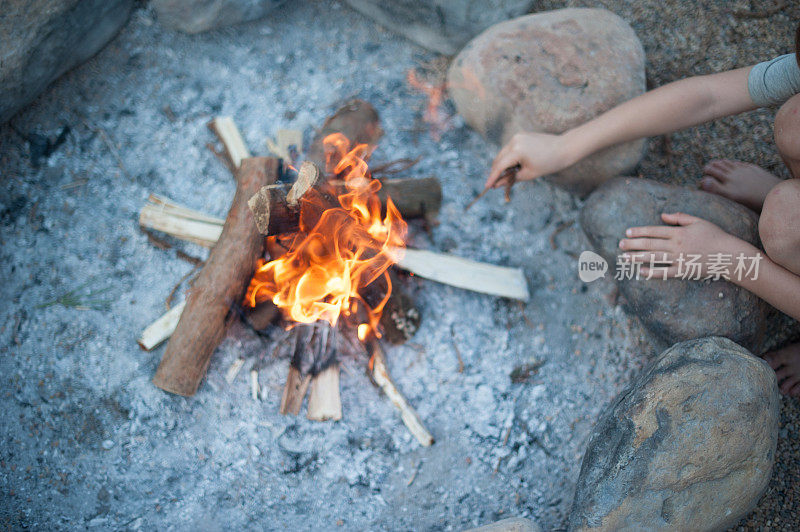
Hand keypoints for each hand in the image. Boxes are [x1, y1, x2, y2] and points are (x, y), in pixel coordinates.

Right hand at [485, 132, 572, 189]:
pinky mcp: (520, 135)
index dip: (492, 177)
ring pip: (503, 154)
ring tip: (509, 175)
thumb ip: (510, 179)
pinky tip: (515, 166)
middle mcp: (514, 140)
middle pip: (499, 159)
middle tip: (496, 184)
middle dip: (496, 171)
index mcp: (517, 150)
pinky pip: (510, 149)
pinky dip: (509, 158)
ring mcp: (517, 136)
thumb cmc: (549, 163)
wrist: (564, 148)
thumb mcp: (529, 174)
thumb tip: (496, 185)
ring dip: (503, 165)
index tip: (487, 187)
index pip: (499, 166)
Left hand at [618, 212, 755, 278]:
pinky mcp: (683, 271)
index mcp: (679, 232)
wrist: (729, 255)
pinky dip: (652, 272)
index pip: (654, 231)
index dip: (639, 231)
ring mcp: (679, 259)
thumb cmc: (715, 236)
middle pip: (650, 244)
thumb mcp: (699, 221)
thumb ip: (680, 217)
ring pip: (653, 258)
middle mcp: (676, 245)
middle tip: (620, 245)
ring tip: (624, 258)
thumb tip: (663, 215)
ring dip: (637, 257)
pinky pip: (665, 273)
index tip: (627, 232)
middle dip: (633, 244)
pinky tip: (641, 272)